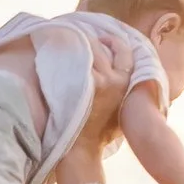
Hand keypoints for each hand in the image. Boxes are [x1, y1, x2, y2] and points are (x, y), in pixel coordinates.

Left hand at [75, 27, 133, 153]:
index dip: (114, 41)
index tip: (104, 38)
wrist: (82, 148)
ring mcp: (98, 80)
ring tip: (65, 40)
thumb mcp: (122, 108)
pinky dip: (65, 52)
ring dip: (77, 42)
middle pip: (103, 47)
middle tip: (78, 35)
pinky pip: (74, 58)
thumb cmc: (100, 132)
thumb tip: (119, 71)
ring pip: (88, 49)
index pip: (125, 52)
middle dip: (91, 39)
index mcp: (127, 84)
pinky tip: (57, 50)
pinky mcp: (81, 84)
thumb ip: (124, 89)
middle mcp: (114, 79)